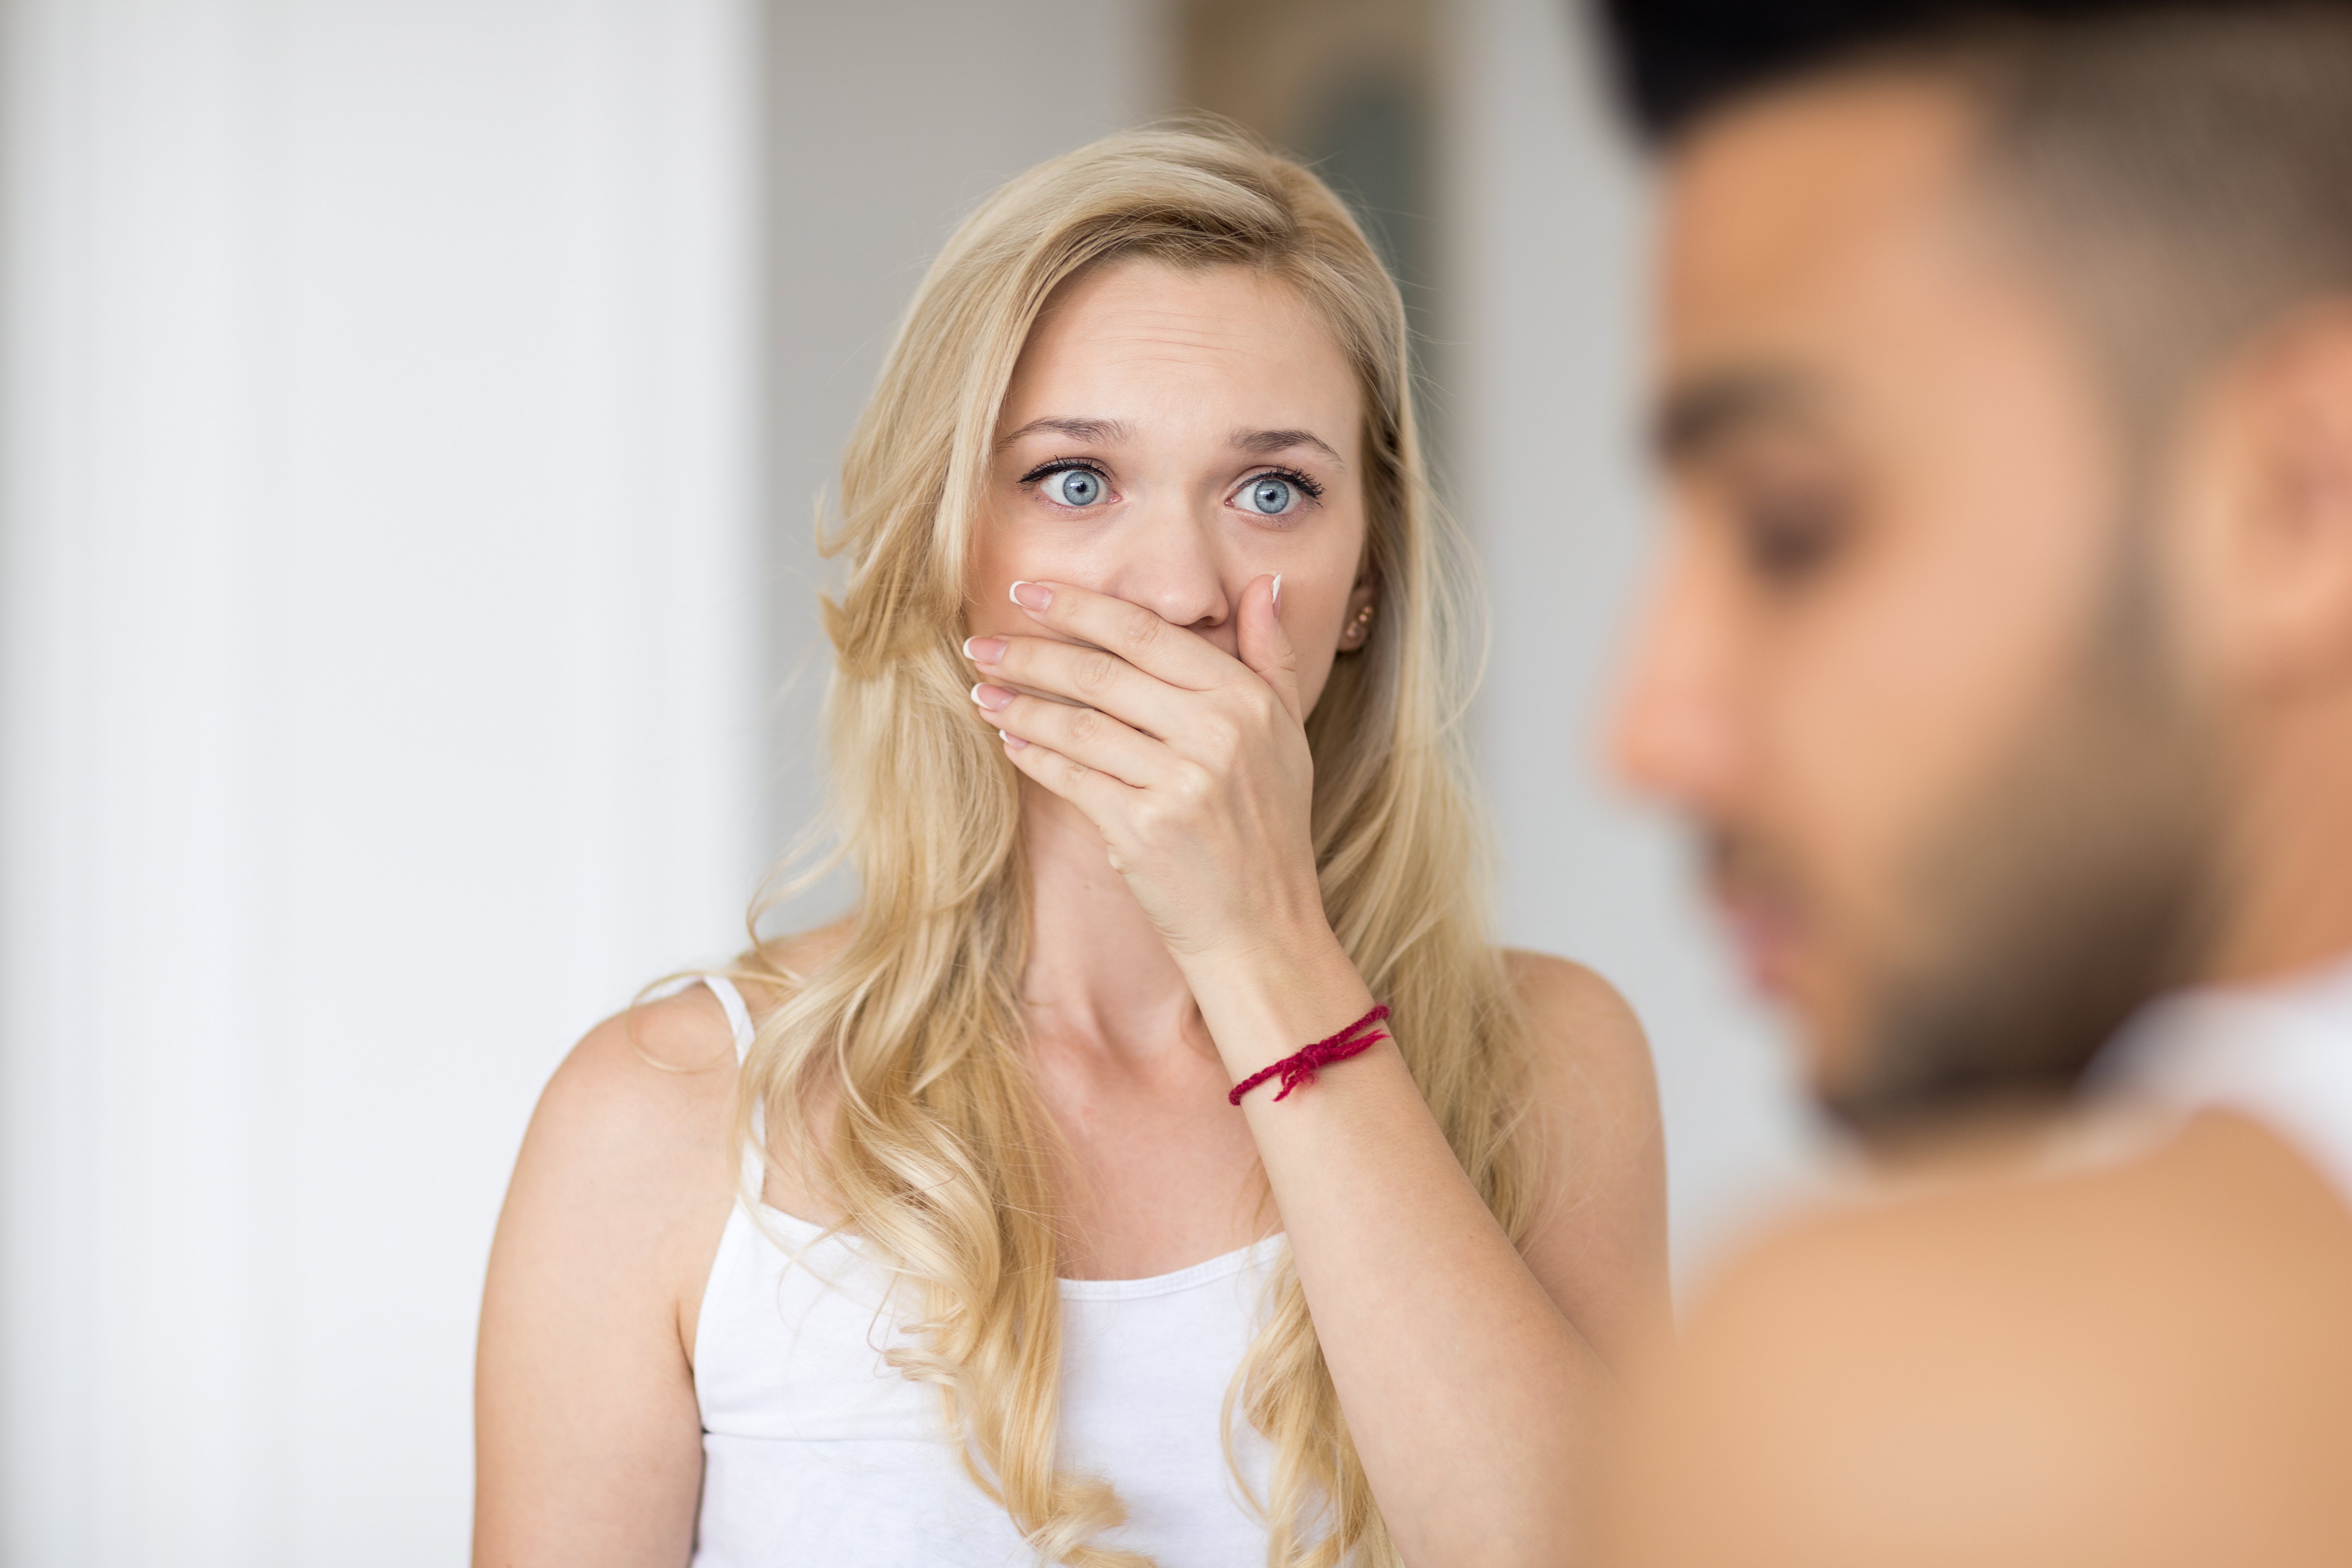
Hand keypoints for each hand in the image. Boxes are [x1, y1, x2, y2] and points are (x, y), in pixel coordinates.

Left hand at [965, 576, 1331, 971]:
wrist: (1263, 928)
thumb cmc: (1269, 827)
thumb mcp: (1288, 735)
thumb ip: (1273, 656)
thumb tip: (1263, 585)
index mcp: (1246, 701)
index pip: (1148, 634)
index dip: (1080, 608)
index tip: (1029, 592)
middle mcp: (1216, 734)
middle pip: (1102, 674)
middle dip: (1030, 654)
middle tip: (980, 644)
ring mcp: (1179, 783)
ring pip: (1078, 726)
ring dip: (1019, 705)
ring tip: (981, 691)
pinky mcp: (1143, 830)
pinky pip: (1072, 779)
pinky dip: (1034, 756)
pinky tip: (1008, 741)